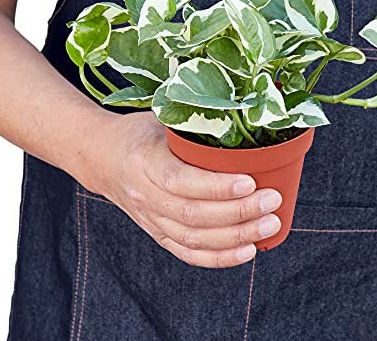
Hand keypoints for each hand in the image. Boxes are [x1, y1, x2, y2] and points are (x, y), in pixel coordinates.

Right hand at [83, 111, 281, 267]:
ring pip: (194, 238)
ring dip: (235, 236)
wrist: (104, 157)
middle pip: (192, 214)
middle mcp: (145, 195)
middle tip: (272, 201)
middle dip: (238, 212)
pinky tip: (247, 250)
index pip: (180, 181)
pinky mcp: (157, 233)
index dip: (217, 187)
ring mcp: (150, 218)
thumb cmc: (141, 134)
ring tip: (269, 224)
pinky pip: (187, 253)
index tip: (250, 182)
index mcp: (144, 161)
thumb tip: (241, 119)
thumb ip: (193, 125)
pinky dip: (219, 257)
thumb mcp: (161, 119)